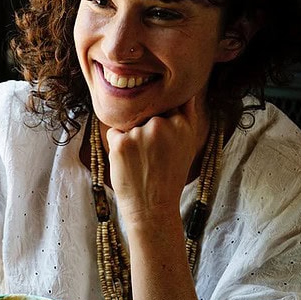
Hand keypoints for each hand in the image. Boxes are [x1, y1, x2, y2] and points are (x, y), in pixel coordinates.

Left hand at [105, 94, 207, 226]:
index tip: (160, 138)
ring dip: (130, 137)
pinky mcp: (121, 142)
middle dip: (144, 128)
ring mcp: (140, 132)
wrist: (153, 207)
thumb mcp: (187, 145)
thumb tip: (185, 92)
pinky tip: (128, 162)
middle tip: (150, 156)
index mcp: (182, 124)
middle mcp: (162, 124)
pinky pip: (114, 133)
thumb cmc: (169, 177)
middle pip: (145, 113)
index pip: (166, 104)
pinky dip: (117, 145)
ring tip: (140, 161)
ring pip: (129, 123)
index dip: (160, 118)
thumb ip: (186, 117)